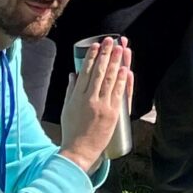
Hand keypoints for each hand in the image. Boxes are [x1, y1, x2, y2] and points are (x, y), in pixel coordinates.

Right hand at [61, 37, 131, 171]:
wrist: (79, 151)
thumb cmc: (71, 130)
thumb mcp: (66, 108)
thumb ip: (71, 90)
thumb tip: (74, 74)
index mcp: (77, 97)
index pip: (85, 72)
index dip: (92, 57)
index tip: (97, 45)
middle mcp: (90, 99)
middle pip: (100, 72)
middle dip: (107, 54)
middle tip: (111, 41)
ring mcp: (103, 106)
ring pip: (111, 80)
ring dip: (117, 63)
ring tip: (121, 49)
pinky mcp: (113, 114)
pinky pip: (119, 94)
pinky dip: (123, 80)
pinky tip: (126, 69)